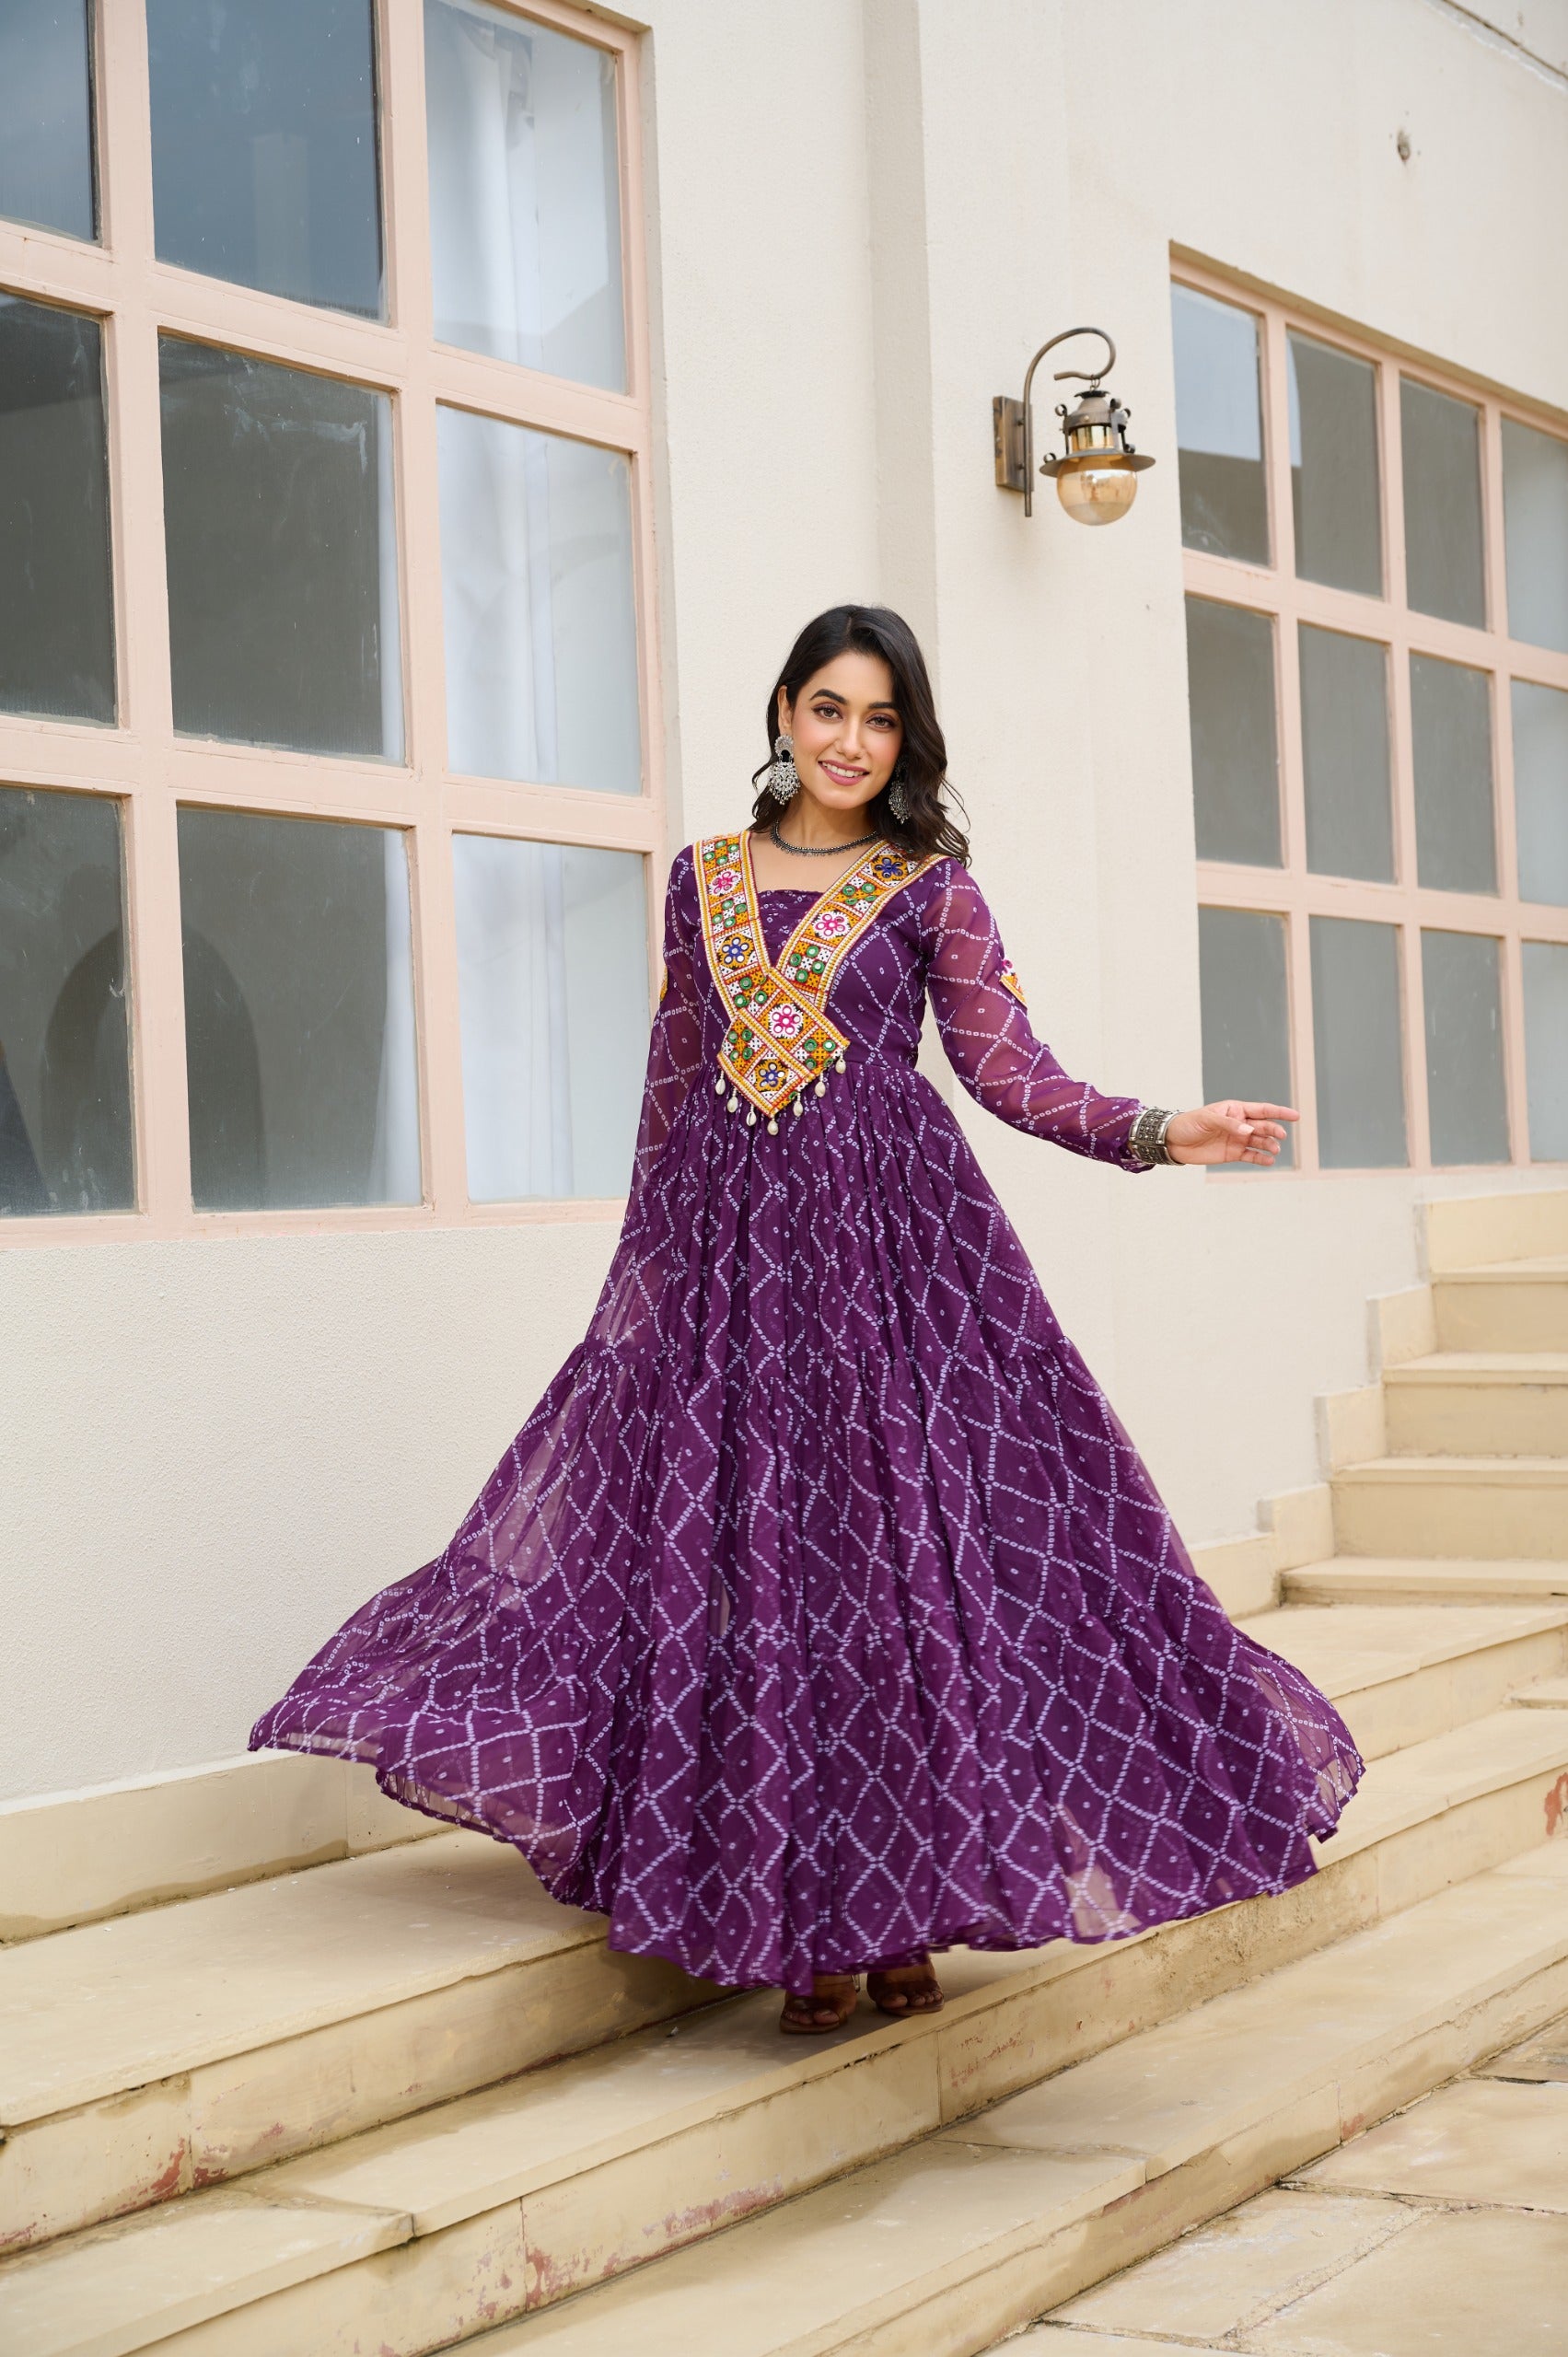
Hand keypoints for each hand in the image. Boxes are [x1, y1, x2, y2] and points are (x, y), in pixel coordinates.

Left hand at [1165, 1100, 1297, 1166]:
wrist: (1174, 1141)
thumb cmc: (1189, 1124)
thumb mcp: (1207, 1119)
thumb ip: (1229, 1123)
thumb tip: (1249, 1130)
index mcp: (1236, 1110)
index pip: (1262, 1110)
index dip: (1280, 1112)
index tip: (1295, 1116)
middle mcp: (1240, 1124)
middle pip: (1264, 1126)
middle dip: (1274, 1130)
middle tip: (1281, 1136)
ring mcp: (1238, 1139)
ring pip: (1260, 1142)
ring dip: (1269, 1145)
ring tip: (1274, 1150)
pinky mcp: (1233, 1154)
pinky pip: (1251, 1156)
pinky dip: (1261, 1158)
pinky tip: (1269, 1161)